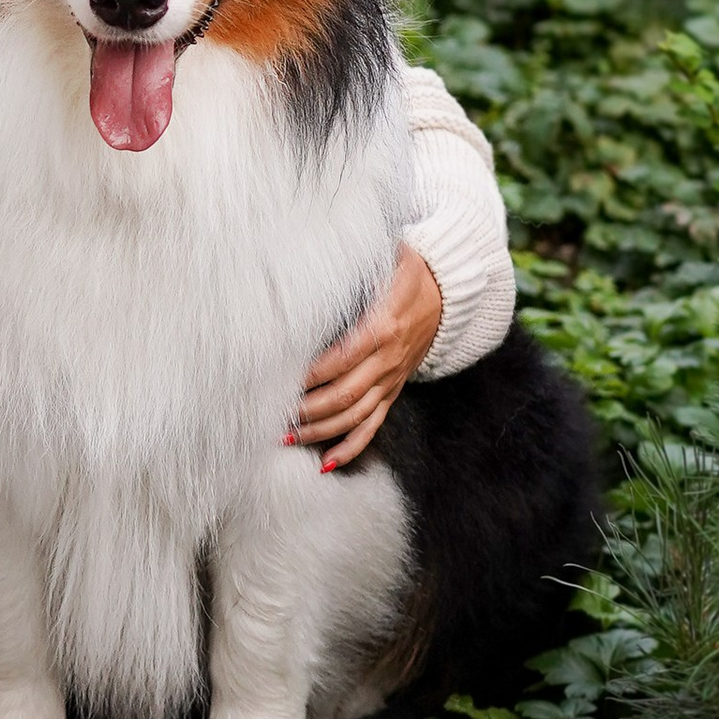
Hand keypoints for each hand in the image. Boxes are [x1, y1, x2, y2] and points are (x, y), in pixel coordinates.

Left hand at [294, 245, 442, 468]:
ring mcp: (391, 379)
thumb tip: (307, 256)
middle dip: (306, 410)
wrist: (447, 291)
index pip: (339, 359)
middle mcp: (387, 359)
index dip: (309, 374)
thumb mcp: (383, 258)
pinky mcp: (393, 390)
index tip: (277, 380)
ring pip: (355, 416)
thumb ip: (349, 264)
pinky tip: (328, 462)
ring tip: (286, 439)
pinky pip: (374, 425)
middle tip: (271, 417)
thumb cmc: (405, 269)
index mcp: (381, 327)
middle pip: (344, 395)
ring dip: (320, 432)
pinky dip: (352, 447)